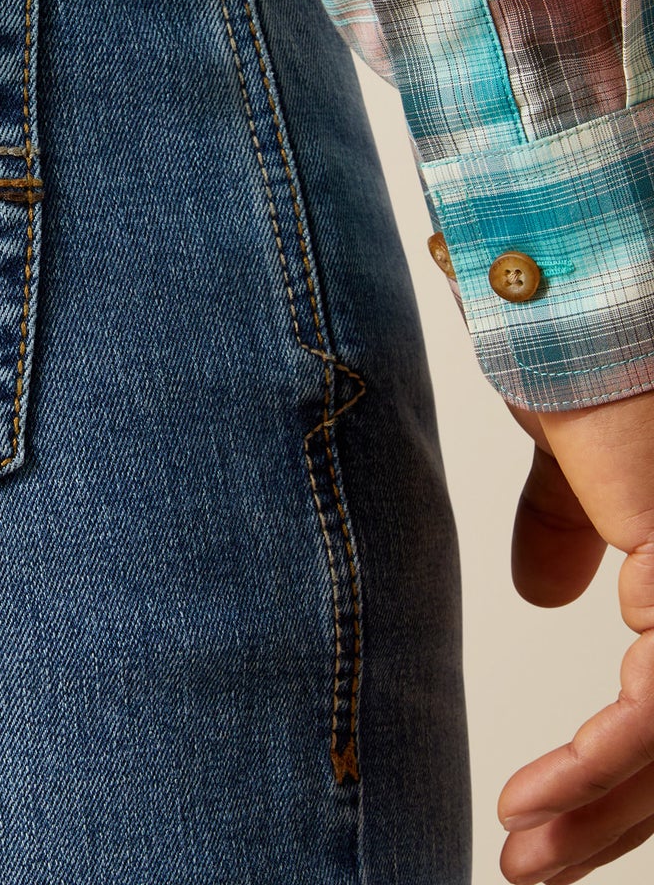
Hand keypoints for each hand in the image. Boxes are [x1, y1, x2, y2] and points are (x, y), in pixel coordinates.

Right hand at [499, 389, 653, 881]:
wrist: (572, 301)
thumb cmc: (577, 356)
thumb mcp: (570, 466)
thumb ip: (568, 530)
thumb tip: (546, 597)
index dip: (607, 774)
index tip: (533, 815)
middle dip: (601, 818)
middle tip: (528, 866)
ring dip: (596, 808)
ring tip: (523, 849)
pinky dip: (600, 760)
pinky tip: (544, 792)